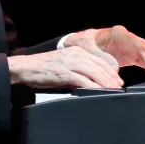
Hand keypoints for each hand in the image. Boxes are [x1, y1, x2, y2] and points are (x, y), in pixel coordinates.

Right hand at [7, 46, 123, 89]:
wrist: (26, 68)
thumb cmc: (43, 69)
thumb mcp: (65, 66)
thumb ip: (78, 71)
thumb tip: (92, 82)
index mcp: (77, 51)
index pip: (99, 61)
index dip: (111, 71)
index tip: (117, 80)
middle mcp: (76, 54)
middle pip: (99, 66)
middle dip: (111, 77)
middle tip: (119, 87)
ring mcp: (70, 63)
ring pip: (94, 72)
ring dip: (106, 82)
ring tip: (113, 90)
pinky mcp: (64, 72)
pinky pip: (83, 80)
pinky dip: (93, 87)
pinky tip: (99, 92)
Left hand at [64, 25, 144, 78]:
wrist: (79, 44)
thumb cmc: (84, 44)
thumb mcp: (90, 51)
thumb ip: (103, 60)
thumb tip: (115, 69)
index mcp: (117, 33)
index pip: (135, 42)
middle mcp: (126, 38)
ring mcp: (129, 46)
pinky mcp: (130, 55)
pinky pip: (144, 61)